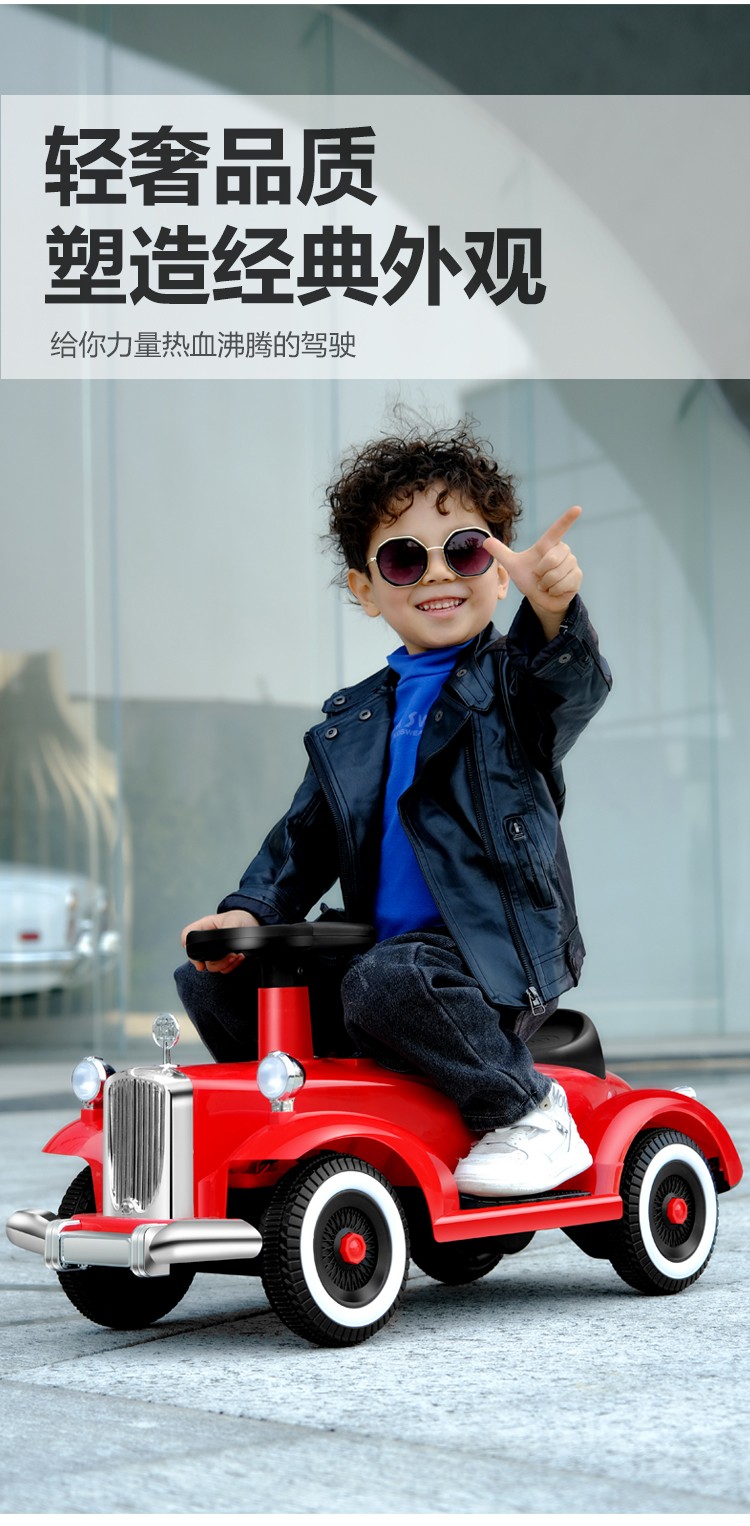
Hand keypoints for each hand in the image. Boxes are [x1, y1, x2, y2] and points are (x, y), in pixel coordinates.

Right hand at [181, 909, 258, 972]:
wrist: (253, 925)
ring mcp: (214, 951)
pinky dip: (232, 966)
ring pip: (212, 966)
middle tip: (231, 956)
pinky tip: (240, 958)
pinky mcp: (223, 958)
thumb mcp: (233, 921)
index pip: (187, 936)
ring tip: (237, 956)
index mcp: (204, 927)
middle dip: (216, 961)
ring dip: (225, 964)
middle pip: (199, 958)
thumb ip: (226, 932)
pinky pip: (223, 969)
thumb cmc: (241, 919)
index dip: (188, 949)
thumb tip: (226, 946)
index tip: (199, 961)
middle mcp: (206, 940)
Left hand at [486, 506, 582, 630]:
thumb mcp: (513, 566)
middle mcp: (562, 550)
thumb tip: (485, 540)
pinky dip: (554, 591)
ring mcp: (572, 562)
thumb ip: (500, 552)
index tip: (577, 508)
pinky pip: (563, 584)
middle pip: (550, 560)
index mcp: (548, 544)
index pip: (557, 530)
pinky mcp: (577, 576)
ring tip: (547, 584)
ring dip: (546, 584)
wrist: (540, 598)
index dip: (567, 519)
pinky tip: (554, 590)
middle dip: (540, 574)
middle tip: (539, 577)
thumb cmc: (528, 578)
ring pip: (556, 574)